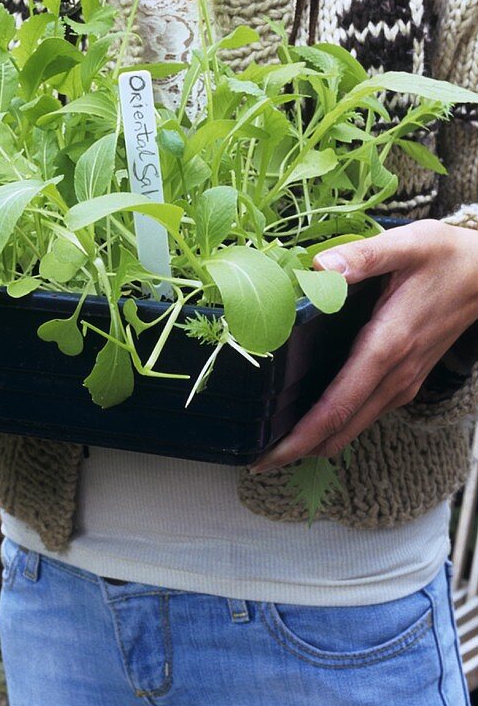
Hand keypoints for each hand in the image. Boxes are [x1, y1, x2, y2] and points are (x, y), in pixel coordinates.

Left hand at [251, 219, 477, 472]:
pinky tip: (313, 419)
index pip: (338, 405)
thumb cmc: (446, 257)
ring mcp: (403, 381)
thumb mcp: (406, 244)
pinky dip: (337, 425)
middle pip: (342, 428)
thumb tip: (320, 266)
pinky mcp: (406, 378)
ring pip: (355, 425)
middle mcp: (396, 374)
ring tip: (277, 444)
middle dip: (299, 449)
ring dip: (317, 440)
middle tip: (259, 460)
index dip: (301, 435)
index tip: (269, 455)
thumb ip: (362, 256)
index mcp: (387, 345)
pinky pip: (367, 412)